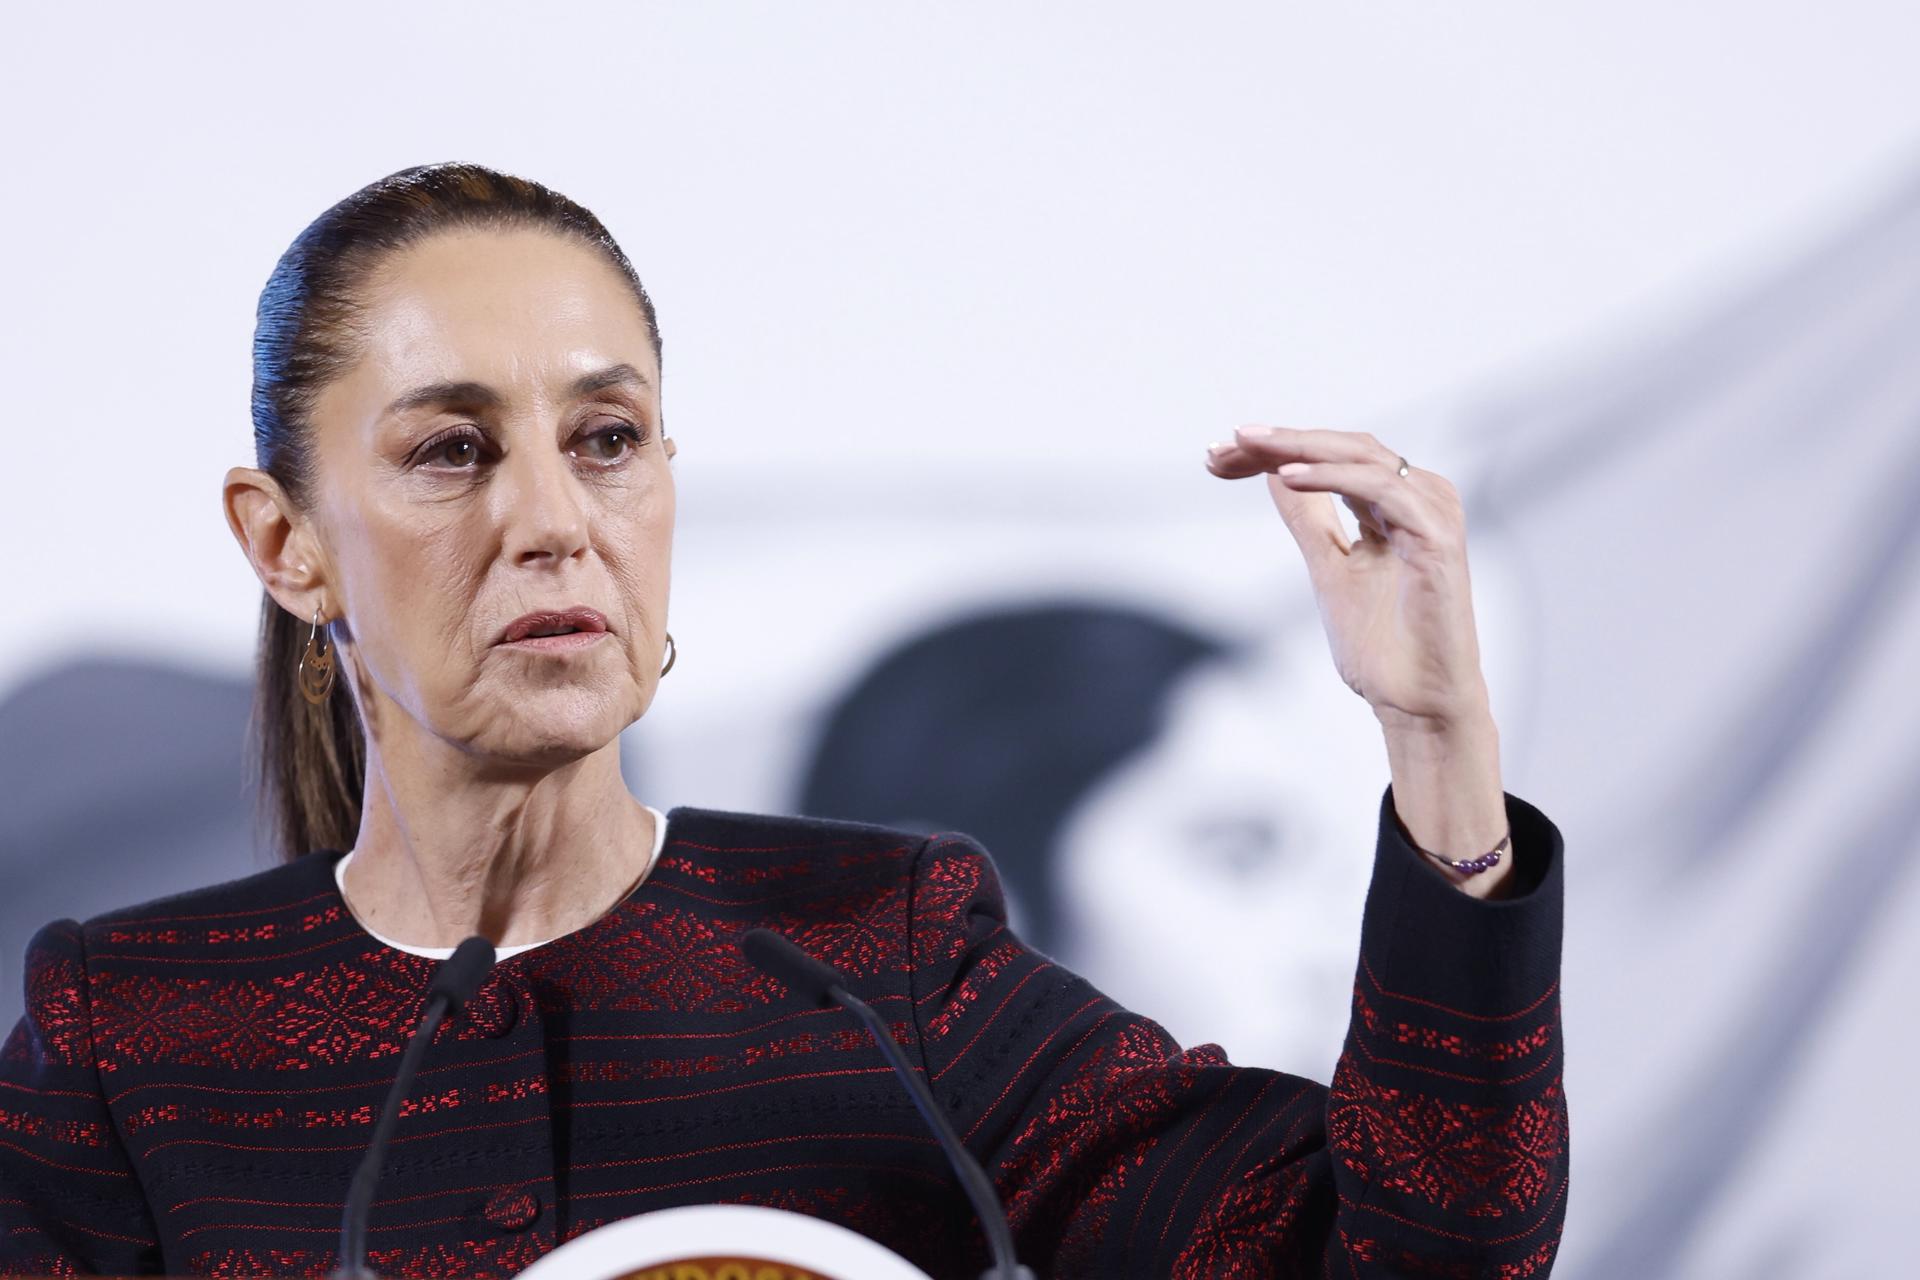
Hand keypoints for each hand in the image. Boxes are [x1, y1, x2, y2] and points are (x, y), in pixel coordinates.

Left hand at [1204, 425, 1488, 732]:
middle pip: (1344, 447)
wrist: (1415, 702)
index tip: (1218, 455)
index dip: (1275, 449)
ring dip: (1300, 448)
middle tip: (1228, 441)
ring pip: (1361, 456)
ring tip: (1249, 448)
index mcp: (1395, 504)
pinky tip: (1286, 478)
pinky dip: (1331, 477)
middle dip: (1281, 441)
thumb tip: (1275, 473)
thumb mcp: (1329, 567)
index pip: (1332, 457)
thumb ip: (1309, 519)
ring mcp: (1433, 513)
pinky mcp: (1438, 536)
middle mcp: (1420, 498)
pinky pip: (1381, 489)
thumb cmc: (1382, 645)